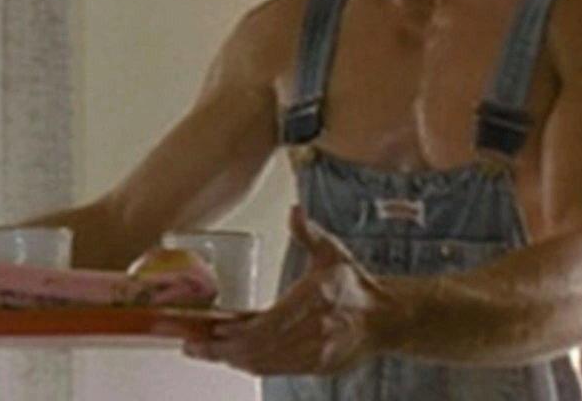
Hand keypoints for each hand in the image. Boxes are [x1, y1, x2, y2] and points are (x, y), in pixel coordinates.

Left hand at [184, 206, 398, 375]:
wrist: (386, 319)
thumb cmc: (356, 286)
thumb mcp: (333, 253)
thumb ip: (309, 233)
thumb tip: (295, 210)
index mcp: (315, 301)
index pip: (268, 325)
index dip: (236, 333)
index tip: (213, 329)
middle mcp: (315, 332)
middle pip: (259, 350)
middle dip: (223, 351)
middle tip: (195, 345)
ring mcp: (315, 354)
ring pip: (265, 364)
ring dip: (233, 360)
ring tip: (207, 351)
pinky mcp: (315, 367)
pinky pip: (277, 370)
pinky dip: (252, 365)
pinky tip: (234, 357)